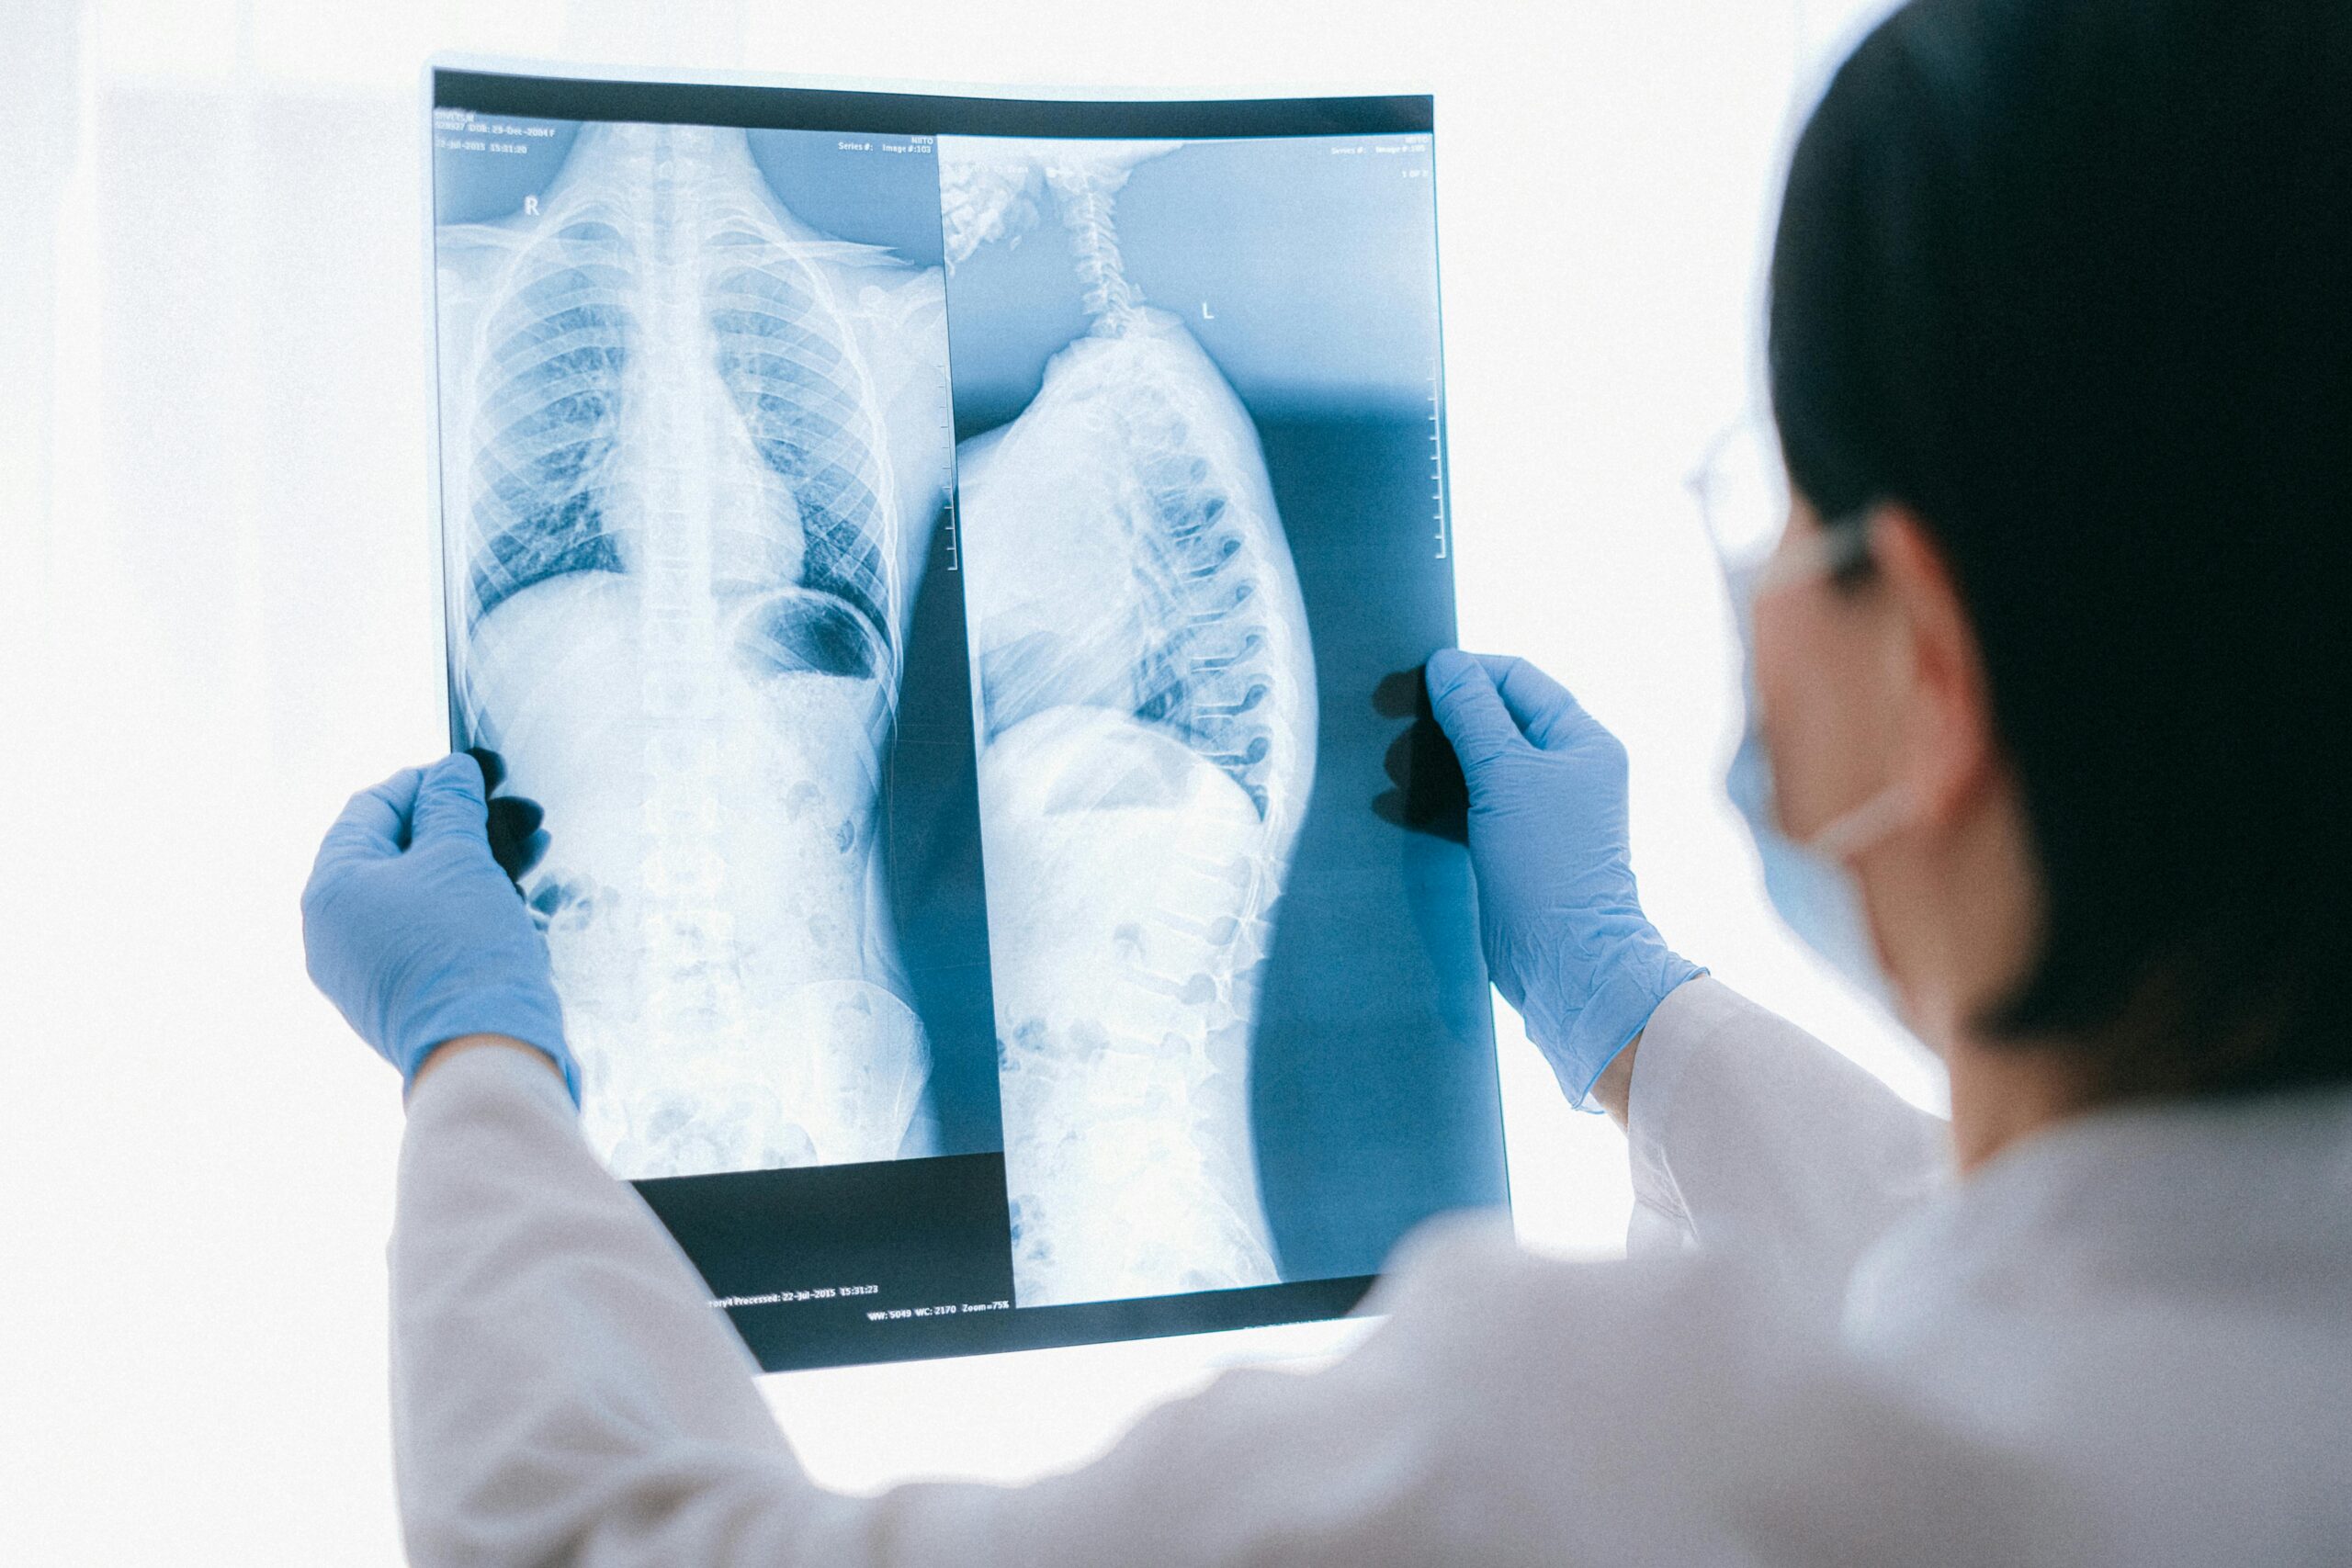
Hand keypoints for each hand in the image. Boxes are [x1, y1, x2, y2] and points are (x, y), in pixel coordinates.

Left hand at [301, 753, 577, 1101]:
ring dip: (477, 865)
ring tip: (534, 849)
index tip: (475, 772)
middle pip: (399, 852)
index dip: (427, 781)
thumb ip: (452, 805)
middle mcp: (334, 931)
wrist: (485, 1055)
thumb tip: (451, 771)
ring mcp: (365, 969)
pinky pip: (433, 935)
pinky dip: (472, 909)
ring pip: (423, 895)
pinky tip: (525, 896)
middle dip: (463, 826)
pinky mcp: (402, 997)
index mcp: (330, 889)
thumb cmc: (463, 949)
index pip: (372, 808)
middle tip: (517, 811)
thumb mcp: (460, 857)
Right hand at [1425, 650, 1701, 1107]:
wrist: (1565, 962)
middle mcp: (1567, 769)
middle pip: (1496, 720)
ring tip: (1386, 767)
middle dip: (1443, 718)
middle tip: (1390, 723)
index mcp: (1581, 739)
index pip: (1519, 679)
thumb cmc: (1546, 862)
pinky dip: (1437, 801)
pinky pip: (1472, 807)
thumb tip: (1445, 662)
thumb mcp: (1505, 775)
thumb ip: (1473, 715)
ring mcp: (1542, 811)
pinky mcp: (1516, 847)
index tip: (1411, 681)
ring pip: (1479, 765)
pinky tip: (1394, 805)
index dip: (1466, 673)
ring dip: (1435, 761)